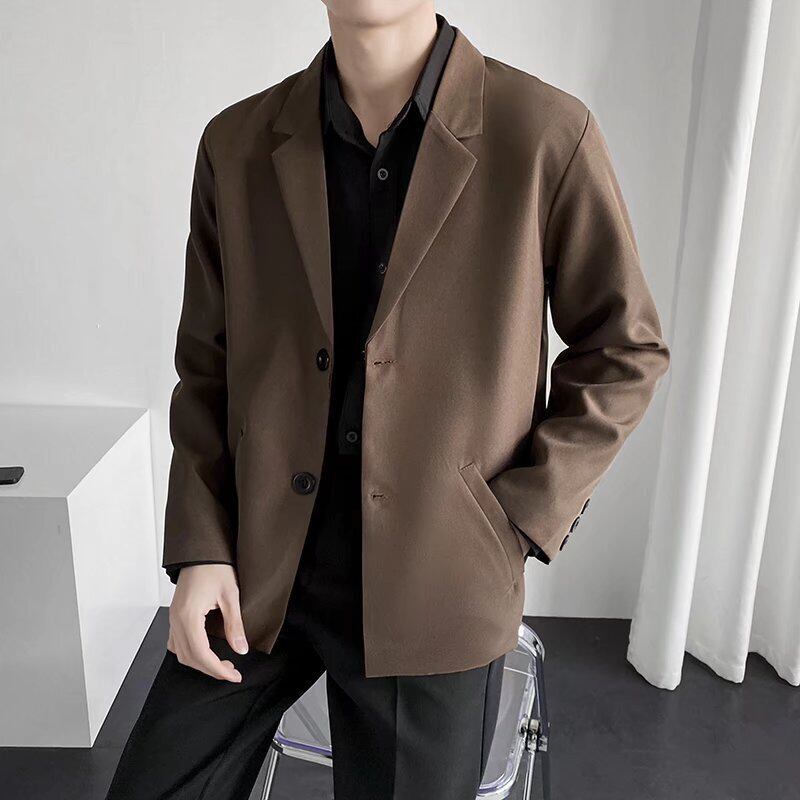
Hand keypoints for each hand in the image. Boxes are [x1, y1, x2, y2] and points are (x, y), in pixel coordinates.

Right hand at [167, 564, 247, 681]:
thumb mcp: (231, 596)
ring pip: (181, 653)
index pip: (201, 654)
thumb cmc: (215, 568)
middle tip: (232, 671)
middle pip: (189, 657)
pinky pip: (176, 643)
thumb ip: (234, 625)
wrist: (201, 552)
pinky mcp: (175, 615)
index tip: (233, 675)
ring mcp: (173, 618)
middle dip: (211, 669)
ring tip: (222, 664)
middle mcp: (176, 620)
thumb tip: (240, 648)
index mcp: (189, 616)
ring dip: (200, 663)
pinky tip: (205, 652)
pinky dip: (190, 653)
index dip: (217, 669)